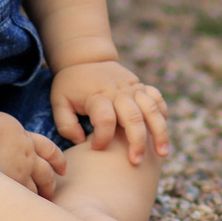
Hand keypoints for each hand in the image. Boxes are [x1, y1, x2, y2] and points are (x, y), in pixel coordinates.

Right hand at [0, 109, 65, 197]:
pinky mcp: (8, 181)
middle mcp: (28, 156)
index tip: (62, 170)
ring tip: (37, 205)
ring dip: (39, 196)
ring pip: (35, 188)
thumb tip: (14, 141)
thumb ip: (15, 136)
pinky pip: (20, 195)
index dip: (58, 161)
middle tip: (50, 192)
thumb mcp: (7, 125)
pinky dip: (23, 201)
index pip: (50, 151)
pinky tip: (21, 208)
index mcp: (27, 140)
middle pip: (46, 173)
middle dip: (50, 184)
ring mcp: (19, 171)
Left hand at [51, 60, 170, 164]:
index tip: (96, 148)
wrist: (86, 58)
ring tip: (162, 153)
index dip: (102, 138)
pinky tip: (162, 131)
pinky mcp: (141, 86)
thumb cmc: (71, 84)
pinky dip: (162, 114)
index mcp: (97, 96)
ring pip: (152, 109)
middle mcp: (118, 92)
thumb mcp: (59, 101)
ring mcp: (132, 88)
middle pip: (133, 117)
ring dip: (159, 131)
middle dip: (137, 142)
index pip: (105, 119)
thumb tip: (81, 141)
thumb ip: (66, 124)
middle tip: (135, 162)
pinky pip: (157, 99)